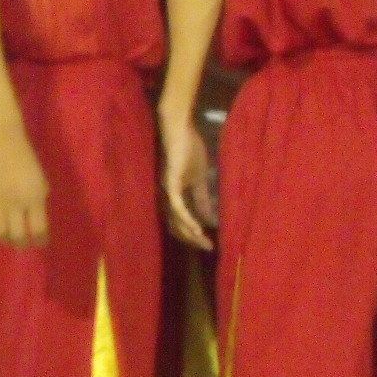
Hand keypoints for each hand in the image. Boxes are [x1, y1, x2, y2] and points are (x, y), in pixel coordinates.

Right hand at [0, 125, 48, 247]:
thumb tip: (35, 219)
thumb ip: (38, 199)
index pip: (39, 228)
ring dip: (4, 239)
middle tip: (23, 246)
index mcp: (34, 197)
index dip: (40, 240)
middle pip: (17, 235)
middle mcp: (15, 203)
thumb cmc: (26, 158)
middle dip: (21, 244)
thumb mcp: (40, 179)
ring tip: (8, 240)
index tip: (41, 244)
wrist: (2, 142)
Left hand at [159, 113, 216, 250]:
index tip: (210, 244)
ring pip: (175, 220)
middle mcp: (166, 198)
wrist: (180, 129)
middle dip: (191, 239)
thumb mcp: (201, 178)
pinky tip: (198, 228)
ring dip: (189, 233)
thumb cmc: (189, 149)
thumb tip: (210, 217)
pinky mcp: (170, 183)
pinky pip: (177, 206)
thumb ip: (203, 198)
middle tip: (208, 247)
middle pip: (175, 226)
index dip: (194, 235)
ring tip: (204, 241)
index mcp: (173, 197)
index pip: (180, 222)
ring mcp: (167, 191)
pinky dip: (186, 219)